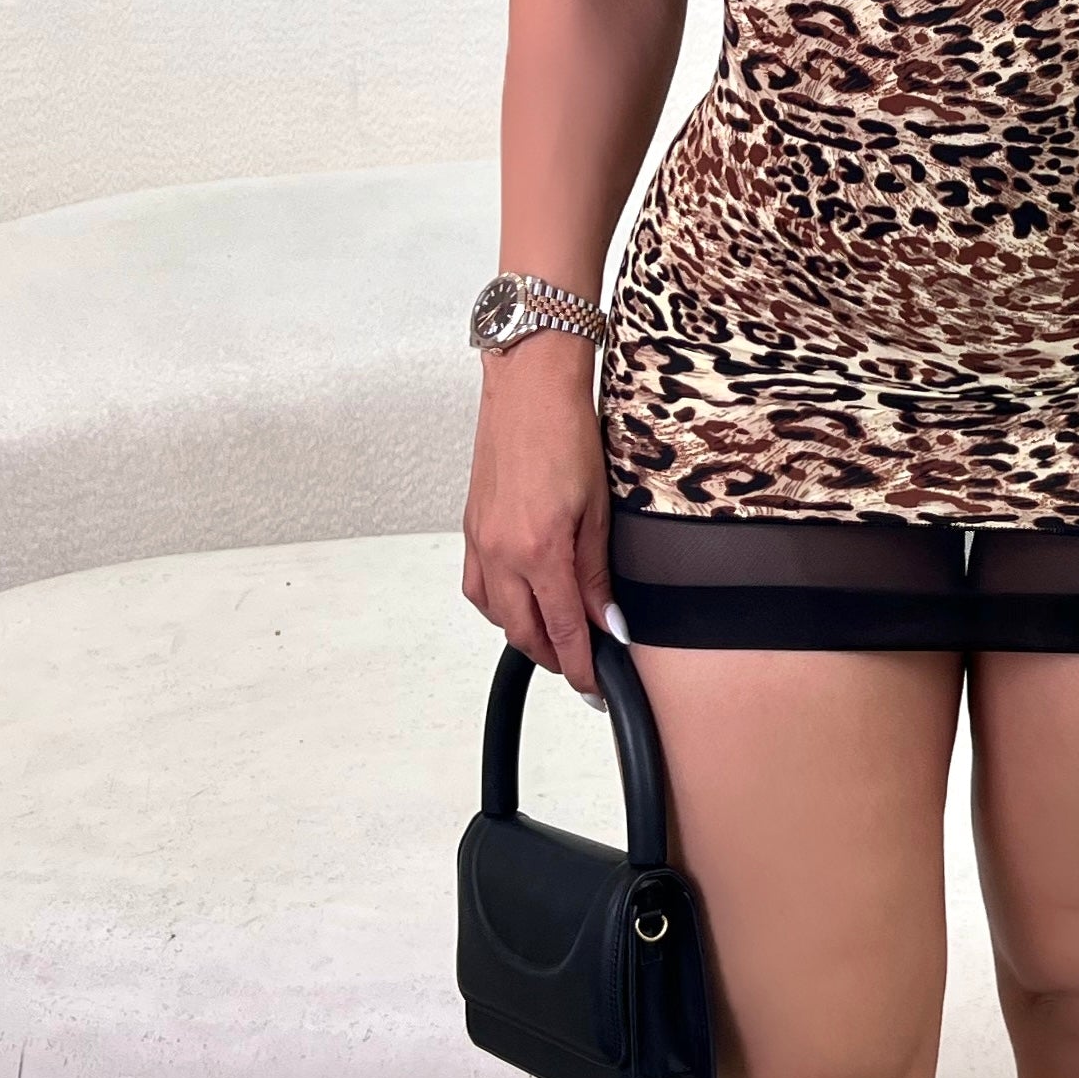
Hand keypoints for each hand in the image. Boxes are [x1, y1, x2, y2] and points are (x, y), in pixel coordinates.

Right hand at [463, 333, 616, 698]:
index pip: (562, 631)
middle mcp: (501, 552)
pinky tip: (521, 601)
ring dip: (526, 634)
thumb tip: (607, 623)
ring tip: (557, 637)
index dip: (580, 668)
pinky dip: (499, 606)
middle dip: (555, 658)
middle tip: (583, 665)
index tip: (595, 689)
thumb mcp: (597, 510)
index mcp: (539, 550)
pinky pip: (478, 587)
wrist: (529, 388)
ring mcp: (480, 541)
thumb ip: (597, 574)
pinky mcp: (471, 528)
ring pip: (497, 616)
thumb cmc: (567, 433)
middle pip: (524, 633)